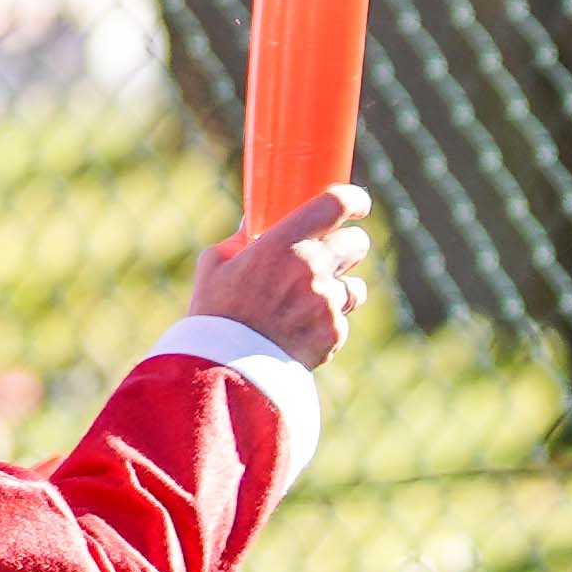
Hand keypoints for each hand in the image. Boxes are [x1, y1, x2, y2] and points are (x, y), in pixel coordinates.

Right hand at [192, 185, 375, 367]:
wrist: (223, 371)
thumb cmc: (214, 315)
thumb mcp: (215, 266)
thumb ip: (240, 240)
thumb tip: (254, 222)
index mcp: (284, 244)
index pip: (337, 204)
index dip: (353, 200)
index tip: (356, 204)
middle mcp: (313, 268)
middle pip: (357, 242)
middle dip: (347, 247)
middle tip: (332, 255)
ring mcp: (327, 302)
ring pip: (356, 286)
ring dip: (340, 290)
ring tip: (310, 302)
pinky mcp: (335, 333)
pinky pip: (341, 321)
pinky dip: (327, 325)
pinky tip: (299, 332)